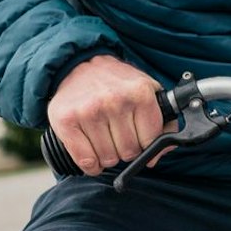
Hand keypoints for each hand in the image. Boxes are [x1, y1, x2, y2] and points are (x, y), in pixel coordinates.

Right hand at [47, 55, 168, 174]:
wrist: (78, 66)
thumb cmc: (116, 83)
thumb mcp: (148, 91)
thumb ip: (164, 123)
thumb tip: (156, 156)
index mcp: (140, 92)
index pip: (151, 141)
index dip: (145, 144)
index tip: (137, 135)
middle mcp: (114, 100)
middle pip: (129, 152)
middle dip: (125, 149)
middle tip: (117, 134)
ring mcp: (89, 111)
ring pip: (107, 159)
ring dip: (106, 156)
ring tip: (103, 138)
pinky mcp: (66, 121)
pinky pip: (86, 161)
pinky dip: (90, 164)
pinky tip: (91, 151)